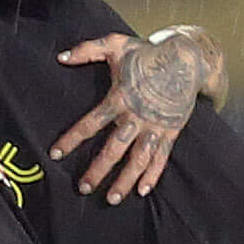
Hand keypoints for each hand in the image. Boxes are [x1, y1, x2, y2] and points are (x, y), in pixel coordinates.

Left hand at [49, 28, 223, 202]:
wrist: (188, 57)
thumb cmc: (147, 52)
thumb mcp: (116, 44)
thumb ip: (88, 50)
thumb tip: (61, 57)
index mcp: (120, 98)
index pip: (91, 123)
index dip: (72, 139)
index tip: (56, 154)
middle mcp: (137, 116)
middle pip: (114, 149)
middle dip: (98, 170)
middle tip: (83, 188)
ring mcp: (155, 126)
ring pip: (138, 159)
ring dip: (124, 180)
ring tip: (111, 199)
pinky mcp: (171, 131)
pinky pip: (161, 158)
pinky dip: (153, 175)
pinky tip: (142, 191)